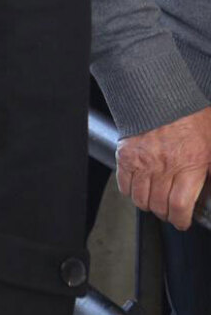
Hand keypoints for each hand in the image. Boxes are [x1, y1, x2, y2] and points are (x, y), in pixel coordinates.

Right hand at [116, 105, 210, 229]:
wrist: (165, 93)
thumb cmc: (192, 116)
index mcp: (190, 164)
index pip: (179, 206)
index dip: (181, 220)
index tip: (182, 221)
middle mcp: (164, 165)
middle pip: (159, 205)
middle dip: (166, 214)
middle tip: (170, 211)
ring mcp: (142, 160)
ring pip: (140, 198)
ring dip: (148, 204)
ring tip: (154, 200)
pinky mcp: (126, 154)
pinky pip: (123, 184)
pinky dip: (129, 191)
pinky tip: (138, 187)